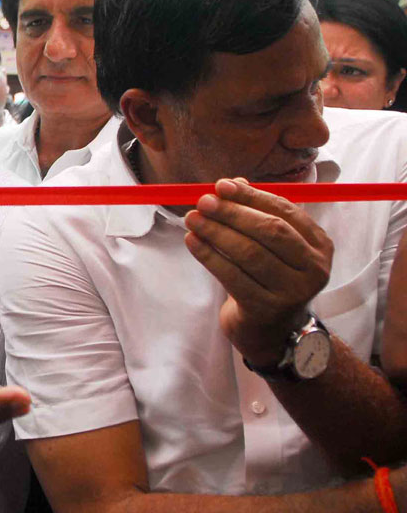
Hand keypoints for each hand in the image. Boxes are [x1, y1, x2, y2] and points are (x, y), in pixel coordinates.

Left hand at [184, 178, 332, 365]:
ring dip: (216, 232)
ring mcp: (293, 292)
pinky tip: (192, 242)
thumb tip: (231, 183)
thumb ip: (257, 214)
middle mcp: (314, 269)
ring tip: (192, 219)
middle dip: (233, 213)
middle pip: (270, 231)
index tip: (222, 185)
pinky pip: (232, 276)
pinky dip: (208, 256)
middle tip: (203, 201)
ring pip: (249, 253)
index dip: (252, 196)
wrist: (269, 330)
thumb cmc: (268, 277)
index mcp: (319, 245)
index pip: (285, 212)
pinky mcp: (266, 309)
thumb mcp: (271, 246)